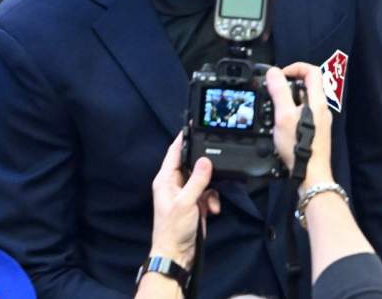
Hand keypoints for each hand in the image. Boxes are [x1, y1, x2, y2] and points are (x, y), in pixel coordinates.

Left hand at [149, 132, 219, 267]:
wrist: (177, 254)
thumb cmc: (173, 228)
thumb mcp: (186, 202)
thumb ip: (197, 180)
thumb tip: (206, 160)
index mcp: (165, 180)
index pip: (174, 152)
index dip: (183, 139)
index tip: (194, 126)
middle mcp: (174, 184)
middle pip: (192, 164)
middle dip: (205, 167)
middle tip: (216, 164)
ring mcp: (185, 195)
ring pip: (203, 179)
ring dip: (211, 188)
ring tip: (211, 200)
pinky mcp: (195, 204)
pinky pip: (208, 194)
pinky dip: (213, 200)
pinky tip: (213, 210)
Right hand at [266, 63, 332, 191]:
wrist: (311, 174)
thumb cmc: (299, 146)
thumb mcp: (284, 115)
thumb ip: (279, 92)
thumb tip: (274, 72)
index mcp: (318, 101)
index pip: (311, 71)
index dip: (295, 68)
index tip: (280, 75)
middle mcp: (321, 109)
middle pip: (307, 86)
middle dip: (288, 85)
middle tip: (273, 93)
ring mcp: (319, 121)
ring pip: (303, 101)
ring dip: (287, 101)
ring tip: (274, 111)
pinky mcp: (315, 132)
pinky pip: (302, 115)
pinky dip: (290, 114)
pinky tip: (279, 126)